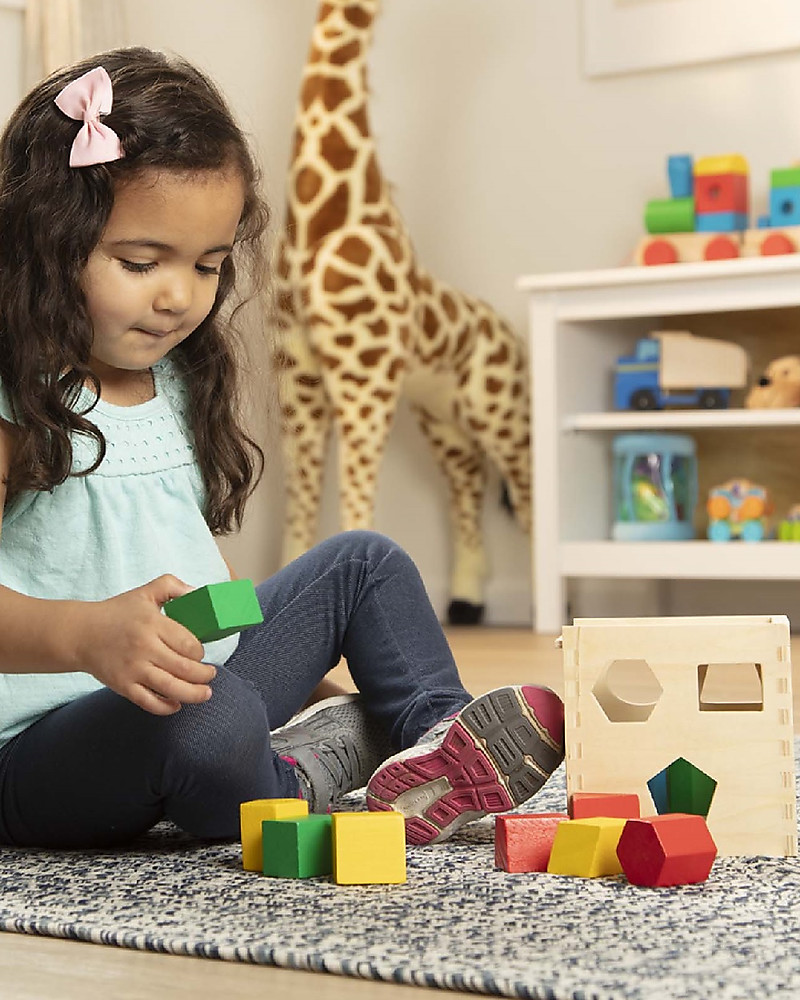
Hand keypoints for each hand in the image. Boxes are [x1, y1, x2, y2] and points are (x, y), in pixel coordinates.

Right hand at [70, 575, 215, 715]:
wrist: (80, 634)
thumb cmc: (116, 613)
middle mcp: (144, 648)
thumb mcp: (145, 592)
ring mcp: (133, 670)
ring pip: (172, 688)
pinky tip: (177, 704)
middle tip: (210, 674)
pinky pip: (149, 702)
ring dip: (194, 694)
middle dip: (204, 675)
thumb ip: (172, 586)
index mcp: (152, 624)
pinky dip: (166, 707)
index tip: (201, 653)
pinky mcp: (123, 686)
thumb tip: (197, 592)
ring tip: (205, 693)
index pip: (187, 643)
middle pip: (185, 668)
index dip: (200, 652)